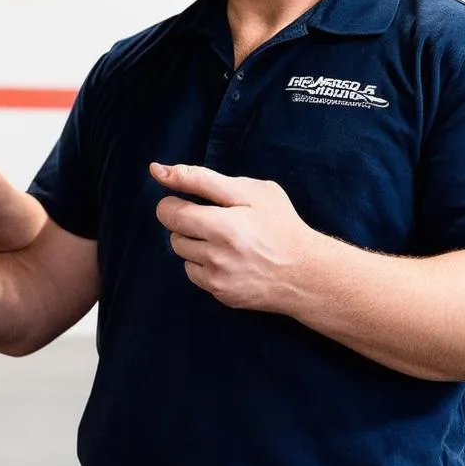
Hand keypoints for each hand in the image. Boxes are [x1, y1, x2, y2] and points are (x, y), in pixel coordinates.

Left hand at [151, 162, 316, 312]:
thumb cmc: (280, 224)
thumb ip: (203, 179)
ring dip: (192, 240)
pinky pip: (193, 272)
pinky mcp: (220, 294)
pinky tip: (225, 256)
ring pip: (180, 250)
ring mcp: (217, 278)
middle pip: (173, 230)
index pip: (171, 210)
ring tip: (220, 236)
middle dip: (183, 217)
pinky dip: (201, 262)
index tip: (181, 194)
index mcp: (224, 225)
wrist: (306, 273)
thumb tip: (158, 171)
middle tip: (209, 215)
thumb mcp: (250, 191)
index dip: (173, 199)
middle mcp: (216, 255)